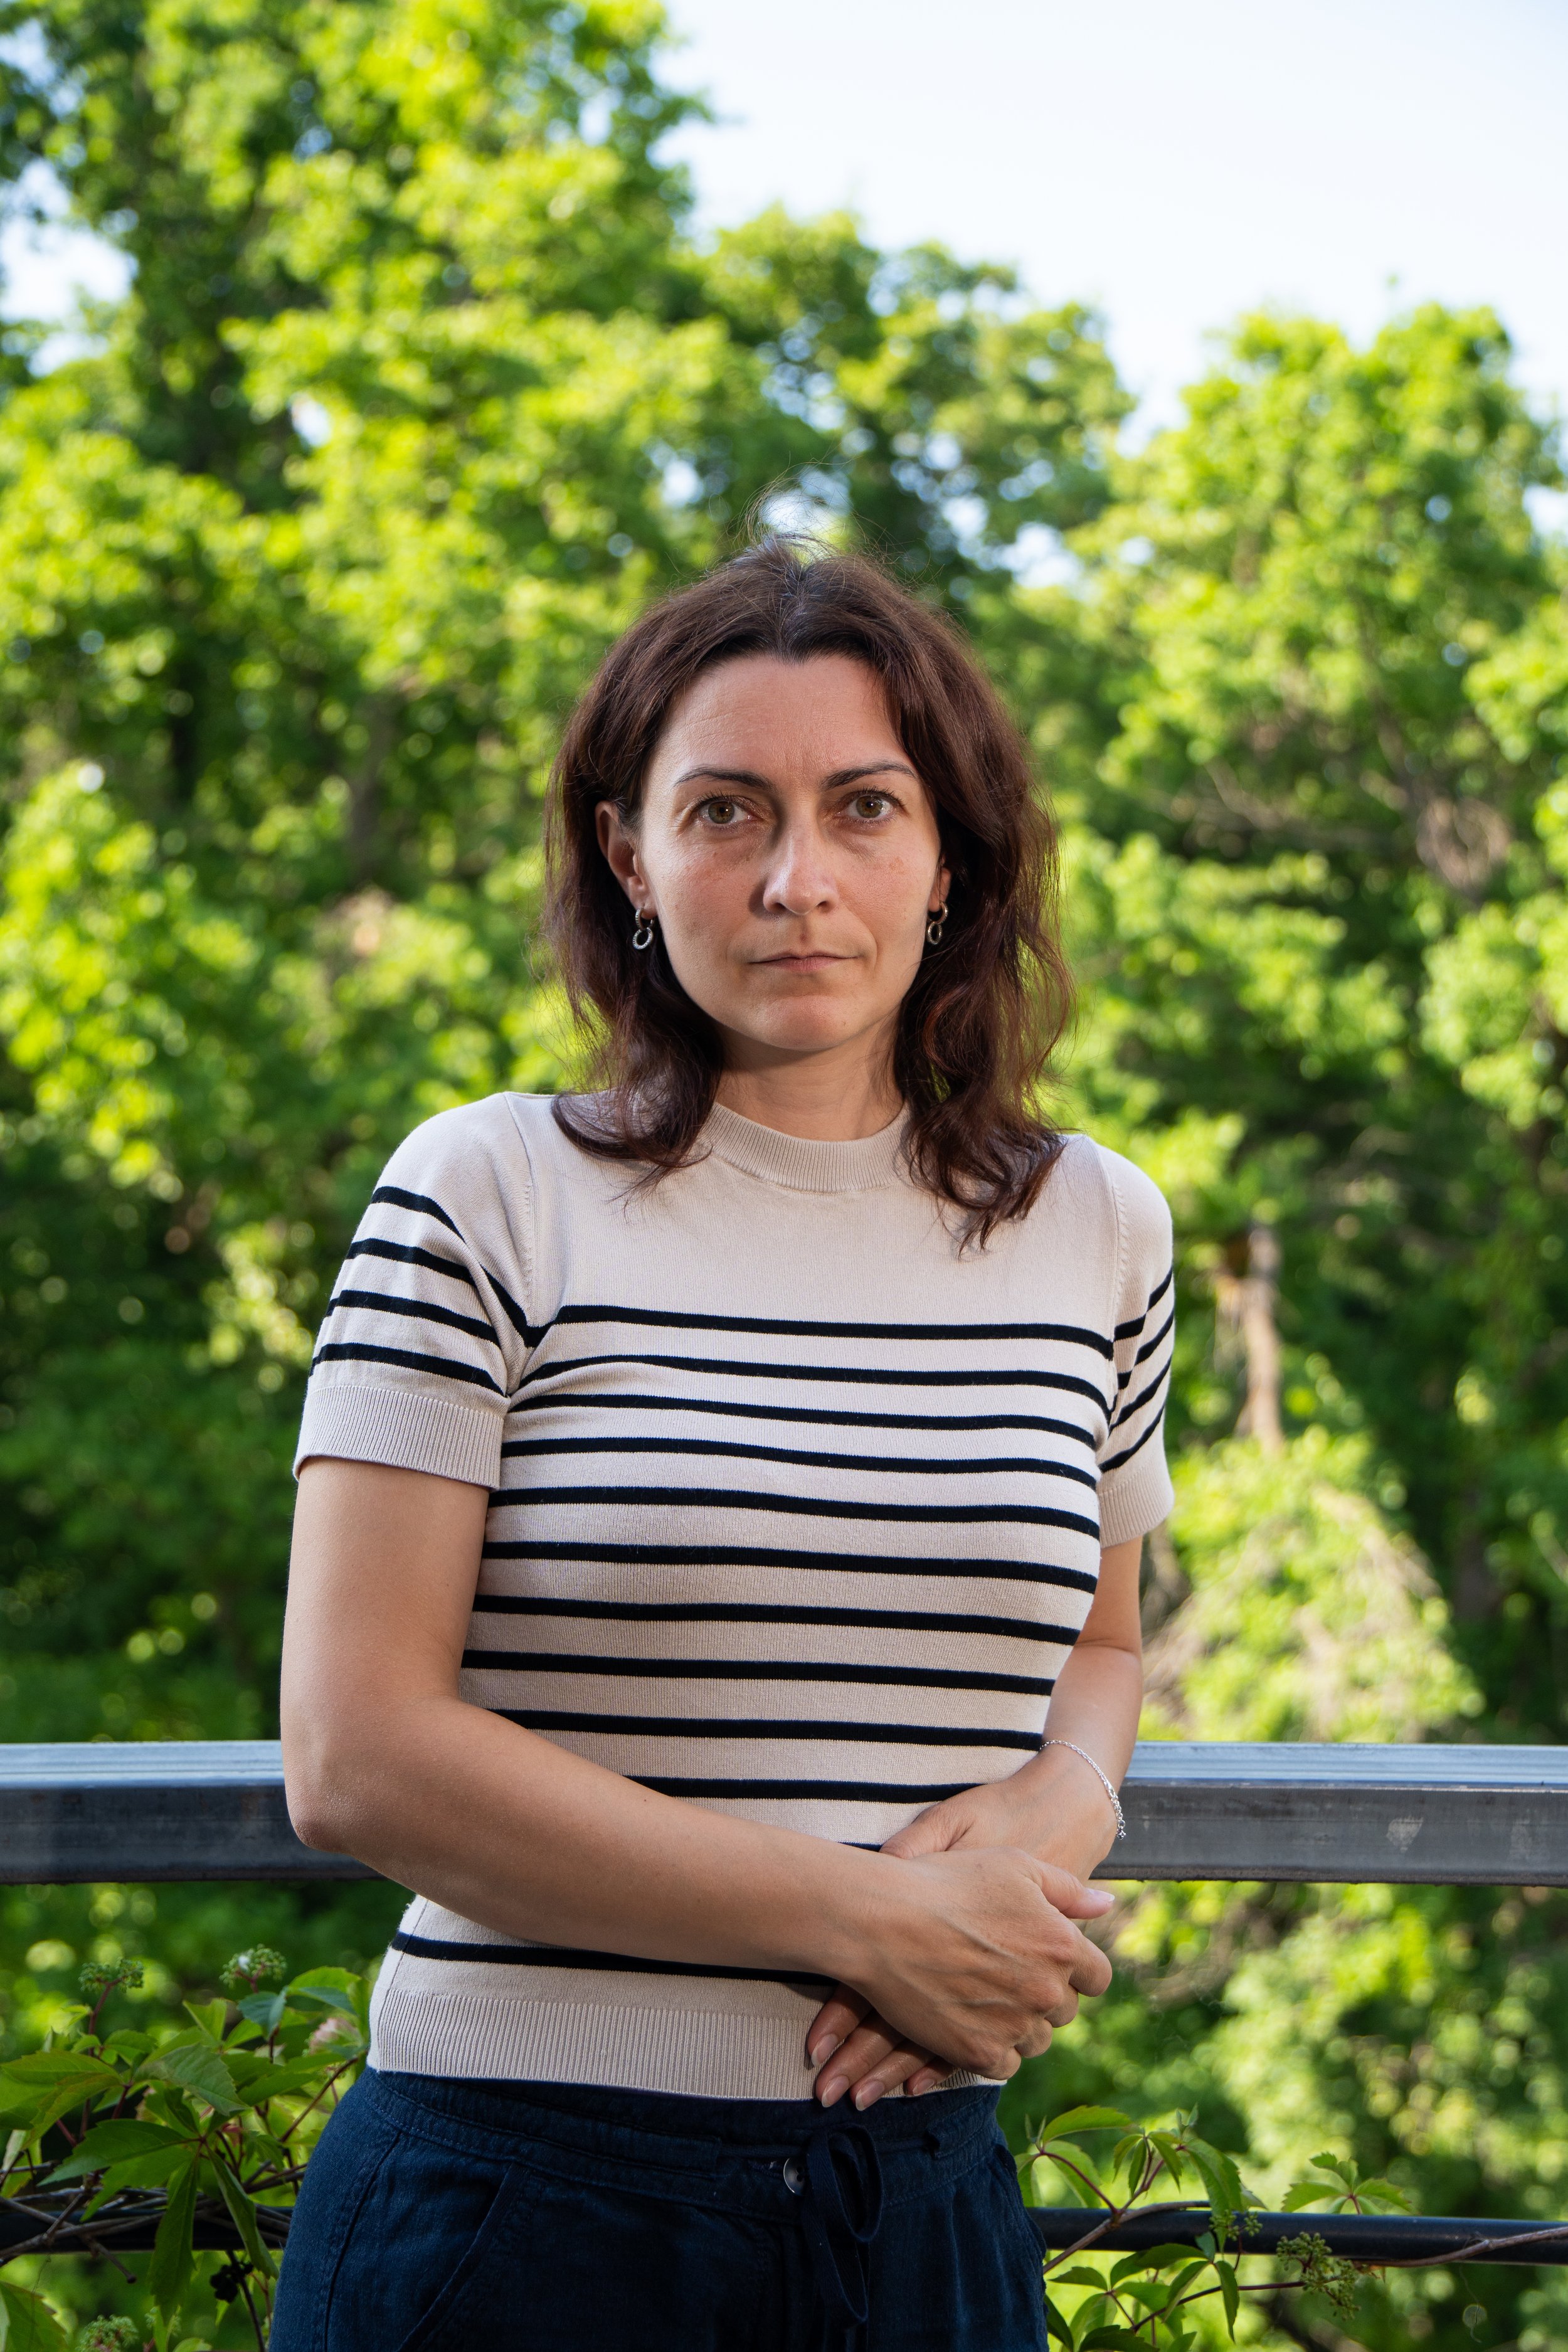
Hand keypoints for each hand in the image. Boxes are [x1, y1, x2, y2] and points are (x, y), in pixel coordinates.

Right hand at [810, 1774, 1115, 2106]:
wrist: (882, 1920)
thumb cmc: (946, 1883)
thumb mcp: (1014, 1866)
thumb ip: (1067, 1890)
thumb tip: (1107, 1905)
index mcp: (1062, 1945)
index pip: (1097, 1976)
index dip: (1076, 1969)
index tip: (1049, 1962)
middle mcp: (1046, 1991)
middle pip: (1064, 2010)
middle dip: (1043, 1994)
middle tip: (1006, 1974)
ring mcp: (1014, 2026)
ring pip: (1035, 2040)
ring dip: (1019, 2024)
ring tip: (985, 1996)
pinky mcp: (978, 2052)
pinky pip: (1003, 2064)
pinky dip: (991, 2047)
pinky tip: (970, 2020)